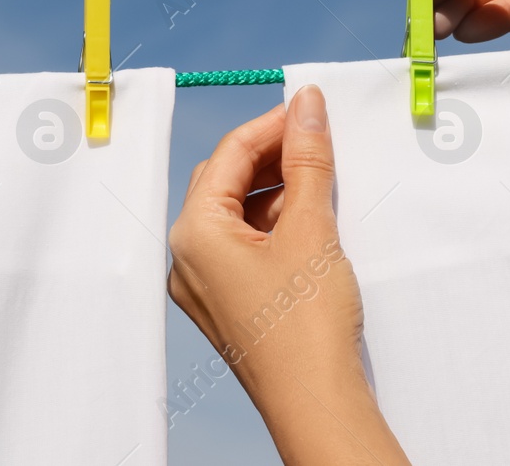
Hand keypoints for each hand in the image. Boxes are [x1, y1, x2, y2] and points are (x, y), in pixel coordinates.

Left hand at [168, 86, 409, 464]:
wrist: (317, 405)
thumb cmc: (306, 324)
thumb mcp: (311, 227)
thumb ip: (307, 160)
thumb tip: (306, 105)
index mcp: (193, 234)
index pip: (227, 155)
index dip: (271, 125)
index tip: (310, 107)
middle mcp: (187, 258)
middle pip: (225, 180)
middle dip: (271, 156)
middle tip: (318, 138)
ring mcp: (205, 286)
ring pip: (237, 213)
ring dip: (277, 190)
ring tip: (322, 180)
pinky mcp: (229, 304)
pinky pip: (245, 245)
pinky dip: (276, 224)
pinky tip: (313, 219)